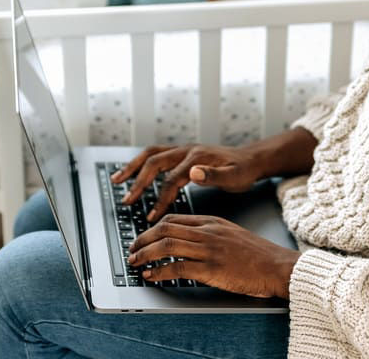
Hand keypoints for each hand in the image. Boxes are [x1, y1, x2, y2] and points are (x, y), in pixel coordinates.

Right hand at [110, 144, 263, 220]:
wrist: (252, 159)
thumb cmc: (244, 171)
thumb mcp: (235, 177)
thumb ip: (214, 176)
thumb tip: (193, 174)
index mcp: (196, 158)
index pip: (170, 179)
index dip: (160, 199)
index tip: (152, 217)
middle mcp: (186, 151)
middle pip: (154, 162)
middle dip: (137, 182)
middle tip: (126, 200)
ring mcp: (183, 150)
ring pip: (151, 155)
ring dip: (132, 167)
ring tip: (116, 179)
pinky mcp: (182, 153)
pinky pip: (156, 156)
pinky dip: (142, 165)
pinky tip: (135, 174)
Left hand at [128, 214, 300, 297]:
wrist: (277, 266)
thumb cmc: (257, 254)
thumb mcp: (230, 234)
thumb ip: (208, 233)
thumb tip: (186, 240)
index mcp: (211, 222)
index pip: (174, 219)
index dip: (153, 228)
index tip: (143, 237)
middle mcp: (207, 232)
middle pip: (165, 229)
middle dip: (143, 239)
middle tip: (133, 250)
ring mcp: (209, 249)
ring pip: (167, 245)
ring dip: (145, 254)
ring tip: (136, 262)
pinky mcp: (212, 268)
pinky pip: (177, 267)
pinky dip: (159, 271)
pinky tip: (151, 275)